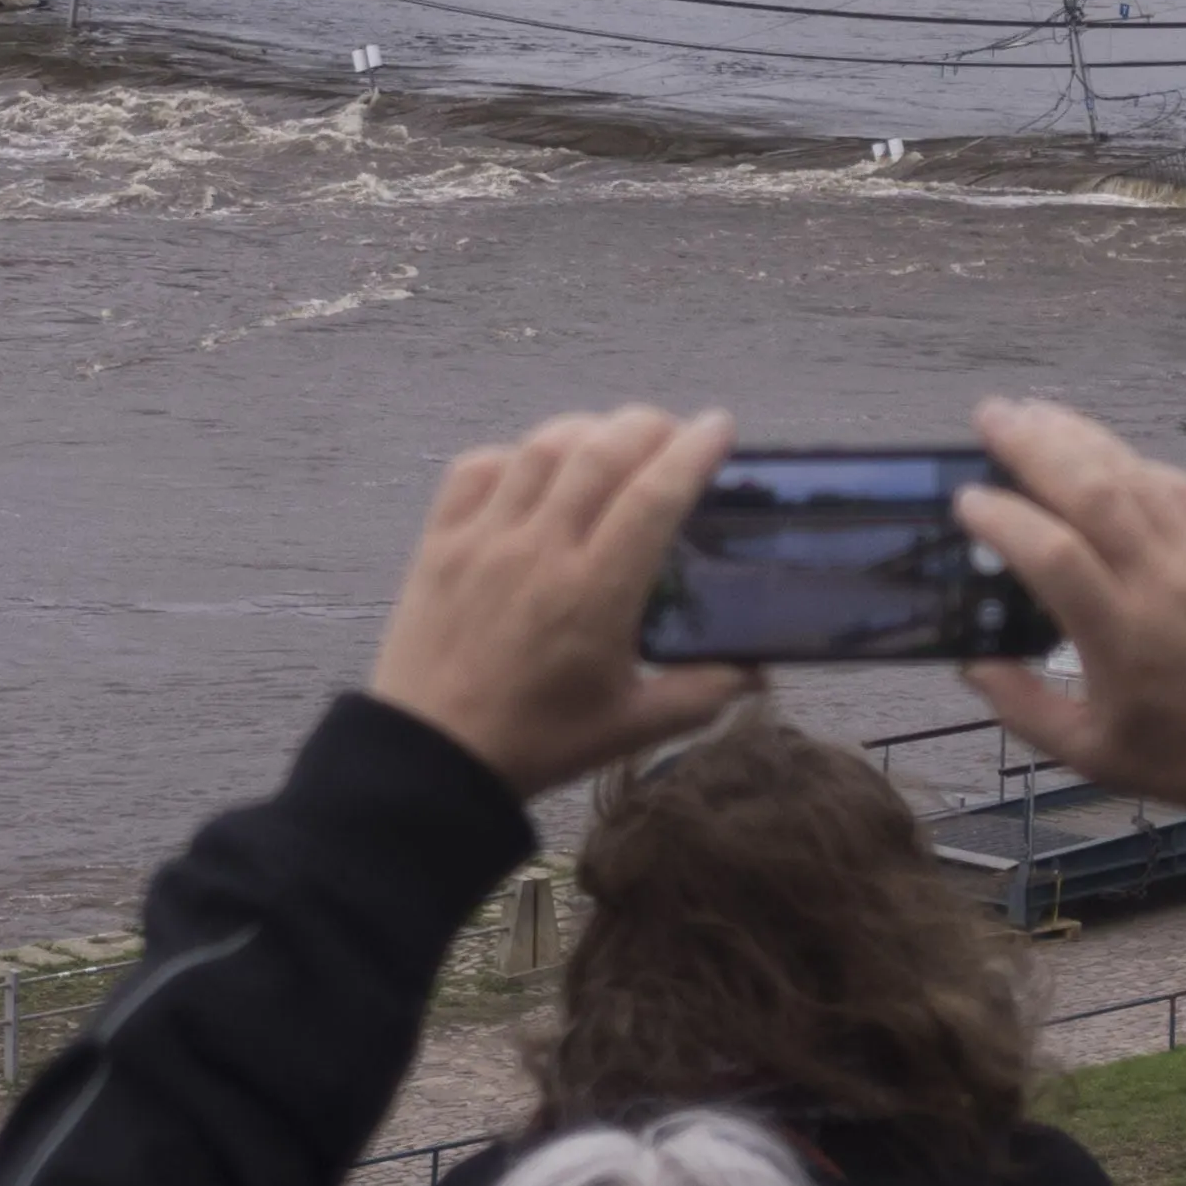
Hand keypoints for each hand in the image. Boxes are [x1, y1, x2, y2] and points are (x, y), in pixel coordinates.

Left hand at [364, 408, 759, 792]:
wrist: (430, 759)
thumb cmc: (535, 742)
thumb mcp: (629, 727)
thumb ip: (699, 695)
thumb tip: (755, 673)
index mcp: (595, 591)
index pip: (655, 495)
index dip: (693, 451)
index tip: (719, 427)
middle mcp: (541, 548)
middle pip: (601, 450)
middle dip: (647, 426)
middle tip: (671, 433)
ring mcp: (484, 538)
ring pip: (542, 448)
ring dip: (587, 429)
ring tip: (610, 440)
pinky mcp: (439, 541)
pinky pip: (476, 468)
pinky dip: (513, 454)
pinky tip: (533, 468)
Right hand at [951, 396, 1185, 806]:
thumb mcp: (1092, 755)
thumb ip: (1023, 709)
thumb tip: (971, 664)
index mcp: (1123, 637)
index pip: (1054, 555)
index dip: (1005, 519)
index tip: (965, 500)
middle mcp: (1163, 583)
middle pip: (1095, 492)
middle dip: (1036, 445)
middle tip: (990, 415)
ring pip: (1137, 476)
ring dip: (1082, 437)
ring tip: (1034, 414)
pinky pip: (1180, 487)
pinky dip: (1135, 461)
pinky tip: (1104, 451)